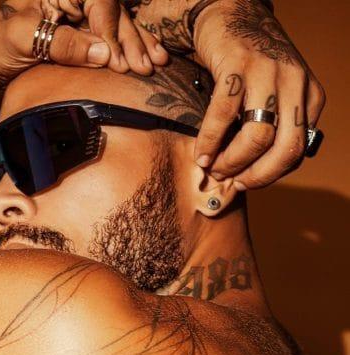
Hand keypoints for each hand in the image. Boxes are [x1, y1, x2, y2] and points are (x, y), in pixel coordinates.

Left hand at [0, 0, 165, 88]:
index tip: (120, 61)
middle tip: (147, 66)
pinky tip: (149, 56)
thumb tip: (103, 55)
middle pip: (113, 12)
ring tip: (157, 62)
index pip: (98, 2)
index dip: (111, 31)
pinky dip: (130, 47)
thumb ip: (64, 44)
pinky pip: (112, 35)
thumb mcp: (26, 39)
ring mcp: (79, 11)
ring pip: (118, 23)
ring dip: (139, 44)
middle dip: (132, 40)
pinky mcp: (81, 30)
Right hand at [134, 0, 325, 189]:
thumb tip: (253, 172)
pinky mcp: (237, 65)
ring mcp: (267, 72)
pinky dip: (210, 142)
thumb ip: (276, 126)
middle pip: (284, 148)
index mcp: (309, 96)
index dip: (270, 175)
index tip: (246, 181)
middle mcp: (295, 82)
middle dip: (257, 175)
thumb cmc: (251, 64)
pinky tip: (201, 154)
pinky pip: (223, 116)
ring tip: (214, 168)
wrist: (231, 16)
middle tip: (233, 182)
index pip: (296, 151)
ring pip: (258, 137)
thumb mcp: (277, 94)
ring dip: (232, 162)